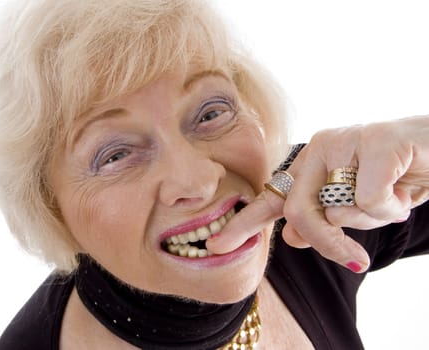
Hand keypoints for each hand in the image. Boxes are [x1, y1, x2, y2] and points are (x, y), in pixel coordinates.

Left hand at [206, 115, 428, 271]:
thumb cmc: (401, 176)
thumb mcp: (358, 205)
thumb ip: (324, 218)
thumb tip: (289, 238)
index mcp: (311, 163)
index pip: (271, 198)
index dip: (243, 224)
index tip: (216, 246)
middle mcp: (319, 147)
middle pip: (298, 213)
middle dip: (327, 243)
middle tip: (356, 261)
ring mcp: (345, 140)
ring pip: (338, 210)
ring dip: (374, 217)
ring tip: (395, 195)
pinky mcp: (376, 141)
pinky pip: (371, 201)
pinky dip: (394, 207)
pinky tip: (406, 187)